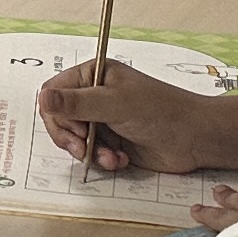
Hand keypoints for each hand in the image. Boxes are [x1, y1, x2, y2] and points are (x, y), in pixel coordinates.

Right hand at [38, 59, 237, 176]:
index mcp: (94, 75)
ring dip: (89, 152)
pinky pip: (91, 154)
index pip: (55, 92)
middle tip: (83, 149)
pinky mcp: (111, 142)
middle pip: (59, 118)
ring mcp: (103, 120)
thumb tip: (43, 97)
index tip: (73, 128)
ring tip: (110, 157)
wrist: (194, 139)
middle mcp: (95, 96)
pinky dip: (102, 160)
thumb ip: (77, 103)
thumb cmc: (161, 111)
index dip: (57, 113)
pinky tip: (119, 160)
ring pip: (74, 139)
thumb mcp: (115, 104)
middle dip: (70, 137)